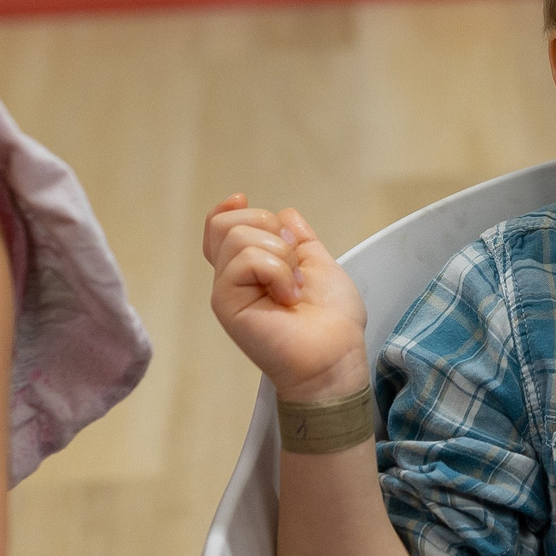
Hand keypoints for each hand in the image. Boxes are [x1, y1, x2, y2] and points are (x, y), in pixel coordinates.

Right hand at [203, 195, 369, 402]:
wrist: (337, 355)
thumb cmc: (333, 319)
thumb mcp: (319, 263)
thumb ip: (299, 238)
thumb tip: (283, 213)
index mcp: (252, 268)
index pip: (219, 228)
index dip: (226, 210)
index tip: (242, 200)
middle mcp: (234, 278)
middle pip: (227, 224)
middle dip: (270, 229)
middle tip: (294, 265)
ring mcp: (228, 290)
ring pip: (237, 236)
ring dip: (280, 255)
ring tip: (294, 287)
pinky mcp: (227, 303)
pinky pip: (246, 259)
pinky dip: (278, 271)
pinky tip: (289, 296)